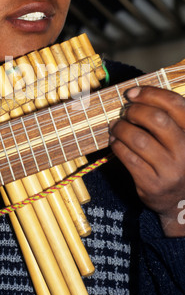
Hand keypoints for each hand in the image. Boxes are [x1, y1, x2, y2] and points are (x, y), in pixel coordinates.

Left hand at [109, 86, 184, 236]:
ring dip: (121, 128)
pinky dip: (117, 145)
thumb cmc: (175, 160)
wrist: (181, 202)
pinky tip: (115, 142)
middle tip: (125, 112)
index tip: (132, 93)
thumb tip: (134, 94)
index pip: (175, 104)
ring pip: (139, 139)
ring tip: (116, 126)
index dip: (150, 94)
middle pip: (157, 119)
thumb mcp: (180, 138)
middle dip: (135, 111)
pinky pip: (128, 158)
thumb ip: (167, 117)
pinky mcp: (153, 184)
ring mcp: (170, 170)